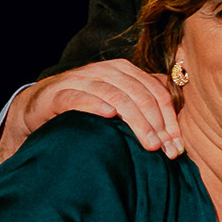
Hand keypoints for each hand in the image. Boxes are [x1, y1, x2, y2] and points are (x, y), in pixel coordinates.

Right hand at [0, 60, 180, 164]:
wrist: (42, 105)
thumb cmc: (89, 105)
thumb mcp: (121, 100)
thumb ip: (146, 100)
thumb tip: (177, 114)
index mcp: (125, 71)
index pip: (157, 93)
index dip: (171, 121)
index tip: (178, 147)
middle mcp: (106, 71)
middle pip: (140, 96)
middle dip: (157, 126)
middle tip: (166, 151)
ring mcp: (82, 79)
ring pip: (116, 97)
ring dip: (136, 122)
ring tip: (149, 144)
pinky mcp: (59, 92)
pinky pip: (79, 97)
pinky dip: (95, 105)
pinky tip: (109, 116)